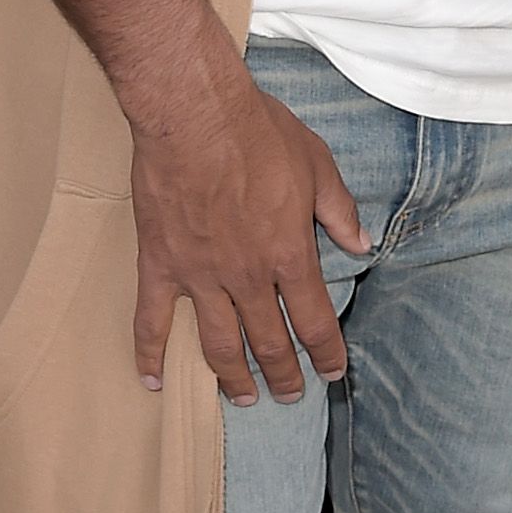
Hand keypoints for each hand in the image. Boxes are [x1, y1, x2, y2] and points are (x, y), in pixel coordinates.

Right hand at [127, 72, 368, 402]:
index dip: (326, 353)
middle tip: (290, 396)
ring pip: (217, 345)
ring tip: (243, 399)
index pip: (314, 320)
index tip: (332, 373)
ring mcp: (200, 276)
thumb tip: (362, 245)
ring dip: (232, 377)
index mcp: (288, 254)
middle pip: (269, 343)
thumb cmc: (258, 132)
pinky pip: (151, 320)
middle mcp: (246, 276)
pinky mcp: (160, 264)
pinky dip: (149, 354)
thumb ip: (340, 211)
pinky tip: (153, 381)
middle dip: (283, 376)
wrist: (194, 114)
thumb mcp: (317, 164)